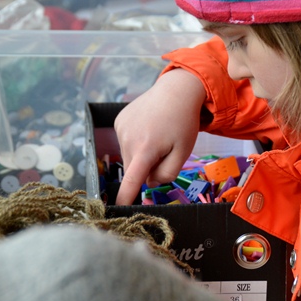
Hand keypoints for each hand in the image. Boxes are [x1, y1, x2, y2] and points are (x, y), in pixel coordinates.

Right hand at [113, 68, 206, 204]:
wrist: (176, 91)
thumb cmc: (183, 123)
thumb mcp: (183, 152)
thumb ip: (167, 173)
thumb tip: (149, 182)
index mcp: (146, 149)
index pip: (132, 180)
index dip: (125, 197)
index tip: (117, 209)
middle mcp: (128, 139)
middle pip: (134, 168)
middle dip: (146, 168)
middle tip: (165, 151)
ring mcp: (120, 128)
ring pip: (129, 156)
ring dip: (141, 154)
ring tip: (157, 135)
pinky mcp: (119, 120)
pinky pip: (125, 141)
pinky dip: (135, 141)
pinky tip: (148, 127)